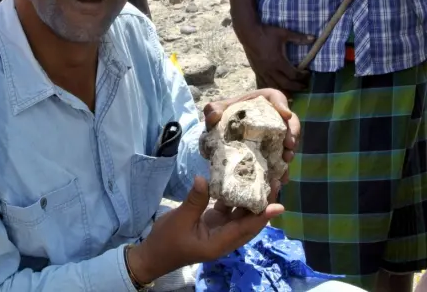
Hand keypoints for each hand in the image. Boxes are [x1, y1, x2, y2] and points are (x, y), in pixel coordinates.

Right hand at [127, 176, 283, 283]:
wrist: (153, 254)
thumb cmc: (166, 241)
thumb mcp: (179, 220)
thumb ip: (195, 201)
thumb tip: (204, 179)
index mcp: (219, 243)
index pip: (246, 228)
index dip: (263, 216)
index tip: (279, 205)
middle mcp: (224, 239)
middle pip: (250, 223)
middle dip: (264, 206)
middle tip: (275, 185)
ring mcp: (219, 231)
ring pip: (241, 217)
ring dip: (251, 201)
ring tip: (262, 181)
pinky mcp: (212, 224)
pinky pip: (229, 212)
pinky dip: (234, 199)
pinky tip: (237, 183)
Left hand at [199, 88, 299, 183]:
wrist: (223, 132)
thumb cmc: (224, 116)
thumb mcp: (217, 110)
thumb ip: (213, 109)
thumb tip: (213, 116)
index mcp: (262, 102)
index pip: (276, 98)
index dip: (282, 105)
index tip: (285, 114)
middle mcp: (274, 117)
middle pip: (290, 122)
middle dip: (292, 133)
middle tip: (289, 145)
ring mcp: (277, 135)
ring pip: (290, 142)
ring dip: (290, 152)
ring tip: (286, 161)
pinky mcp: (275, 151)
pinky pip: (283, 159)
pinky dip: (283, 168)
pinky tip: (281, 178)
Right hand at [240, 24, 313, 93]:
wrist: (248, 33)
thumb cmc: (266, 33)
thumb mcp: (284, 33)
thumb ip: (299, 38)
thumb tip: (314, 38)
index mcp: (278, 61)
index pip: (293, 75)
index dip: (302, 76)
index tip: (308, 74)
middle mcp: (270, 69)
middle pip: (285, 84)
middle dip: (296, 87)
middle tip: (304, 87)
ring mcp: (262, 71)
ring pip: (274, 86)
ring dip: (284, 91)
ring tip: (293, 94)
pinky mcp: (256, 70)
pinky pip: (264, 83)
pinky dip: (271, 88)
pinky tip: (276, 90)